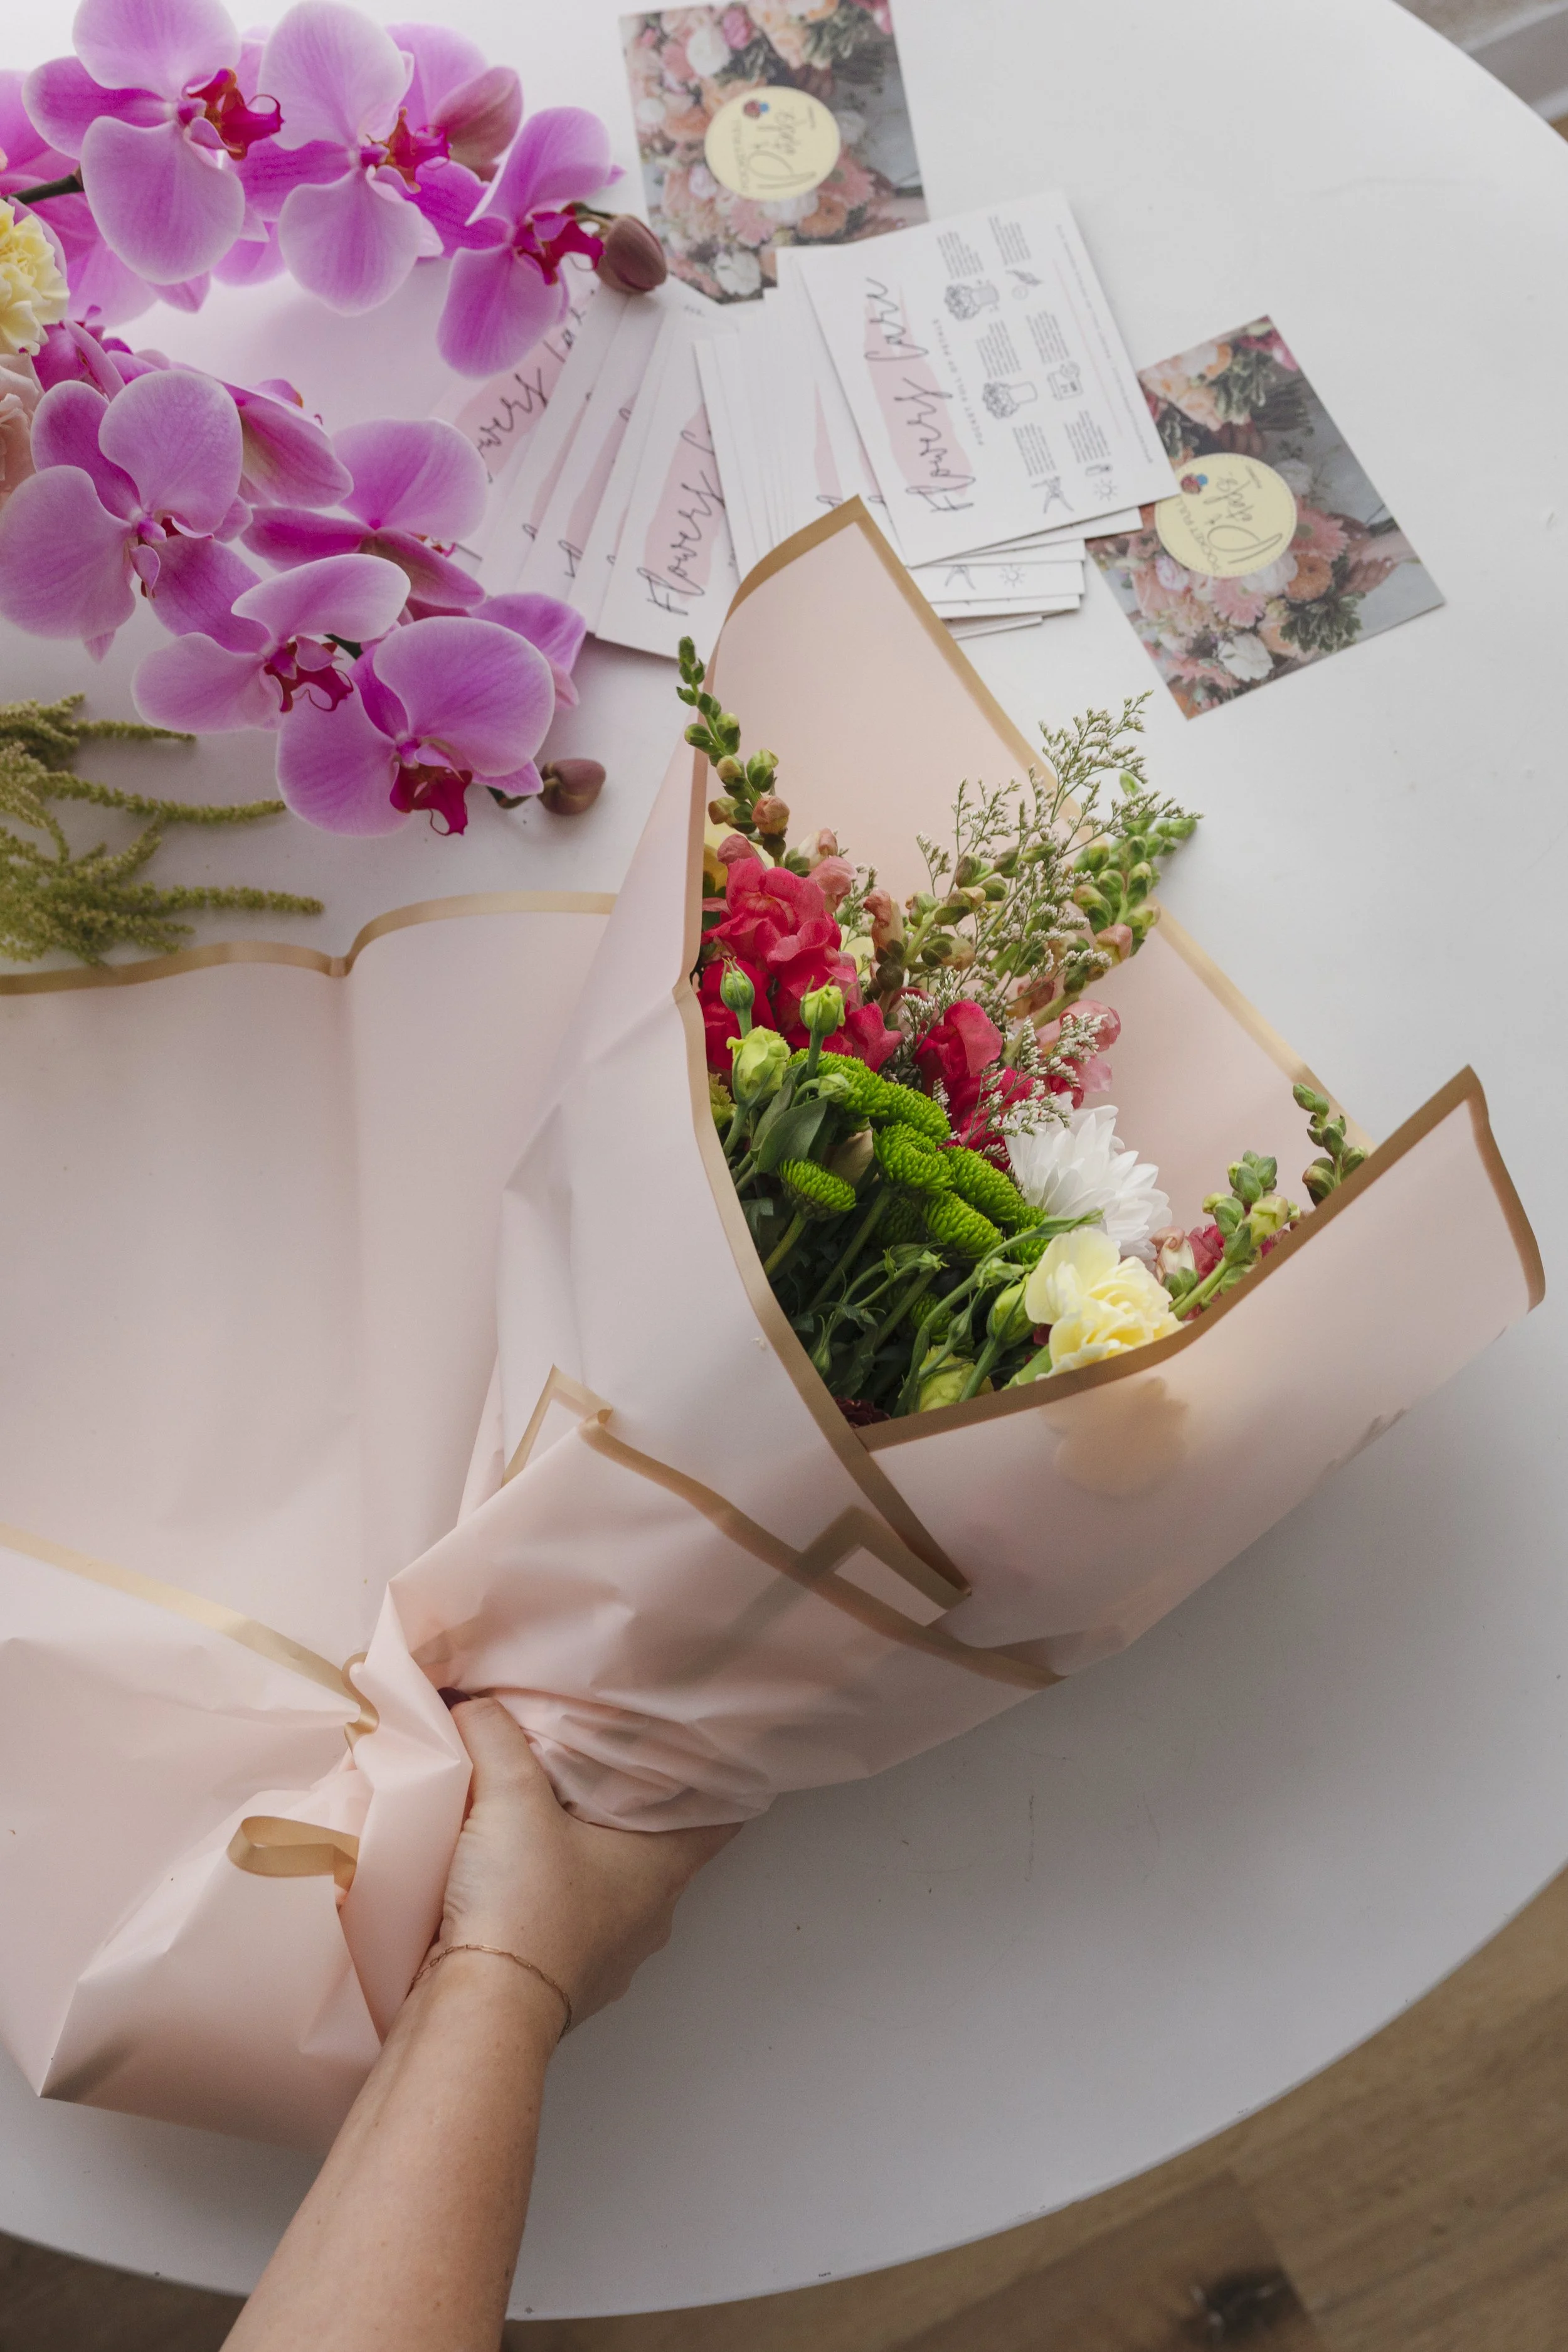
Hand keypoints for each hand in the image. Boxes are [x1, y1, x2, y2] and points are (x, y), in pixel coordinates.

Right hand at [435, 1698, 736, 2028]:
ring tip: (553, 1813)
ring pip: (614, 1889)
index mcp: (664, 1867)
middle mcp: (650, 1914)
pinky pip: (571, 1924)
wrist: (479, 2013)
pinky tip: (517, 1876)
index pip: (721, 1815)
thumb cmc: (519, 1905)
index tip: (715, 1750)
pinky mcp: (566, 1981)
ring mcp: (610, 1956)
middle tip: (610, 1763)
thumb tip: (475, 1703)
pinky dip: (553, 1897)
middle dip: (637, 1809)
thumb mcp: (509, 1796)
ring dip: (589, 1857)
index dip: (722, 1779)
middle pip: (662, 1848)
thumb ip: (495, 1735)